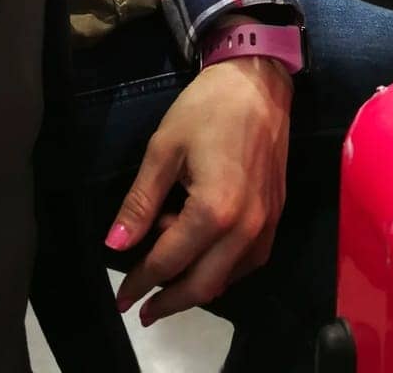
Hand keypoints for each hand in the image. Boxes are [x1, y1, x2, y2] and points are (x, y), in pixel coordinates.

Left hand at [106, 56, 292, 324]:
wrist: (257, 83)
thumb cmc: (205, 109)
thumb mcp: (163, 149)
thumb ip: (141, 201)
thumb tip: (116, 243)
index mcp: (214, 212)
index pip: (169, 261)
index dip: (141, 281)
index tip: (121, 297)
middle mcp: (245, 229)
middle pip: (203, 285)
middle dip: (169, 302)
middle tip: (141, 310)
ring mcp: (266, 226)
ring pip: (228, 279)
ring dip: (195, 286)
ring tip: (163, 280)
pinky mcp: (276, 218)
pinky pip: (247, 262)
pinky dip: (221, 271)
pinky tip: (201, 260)